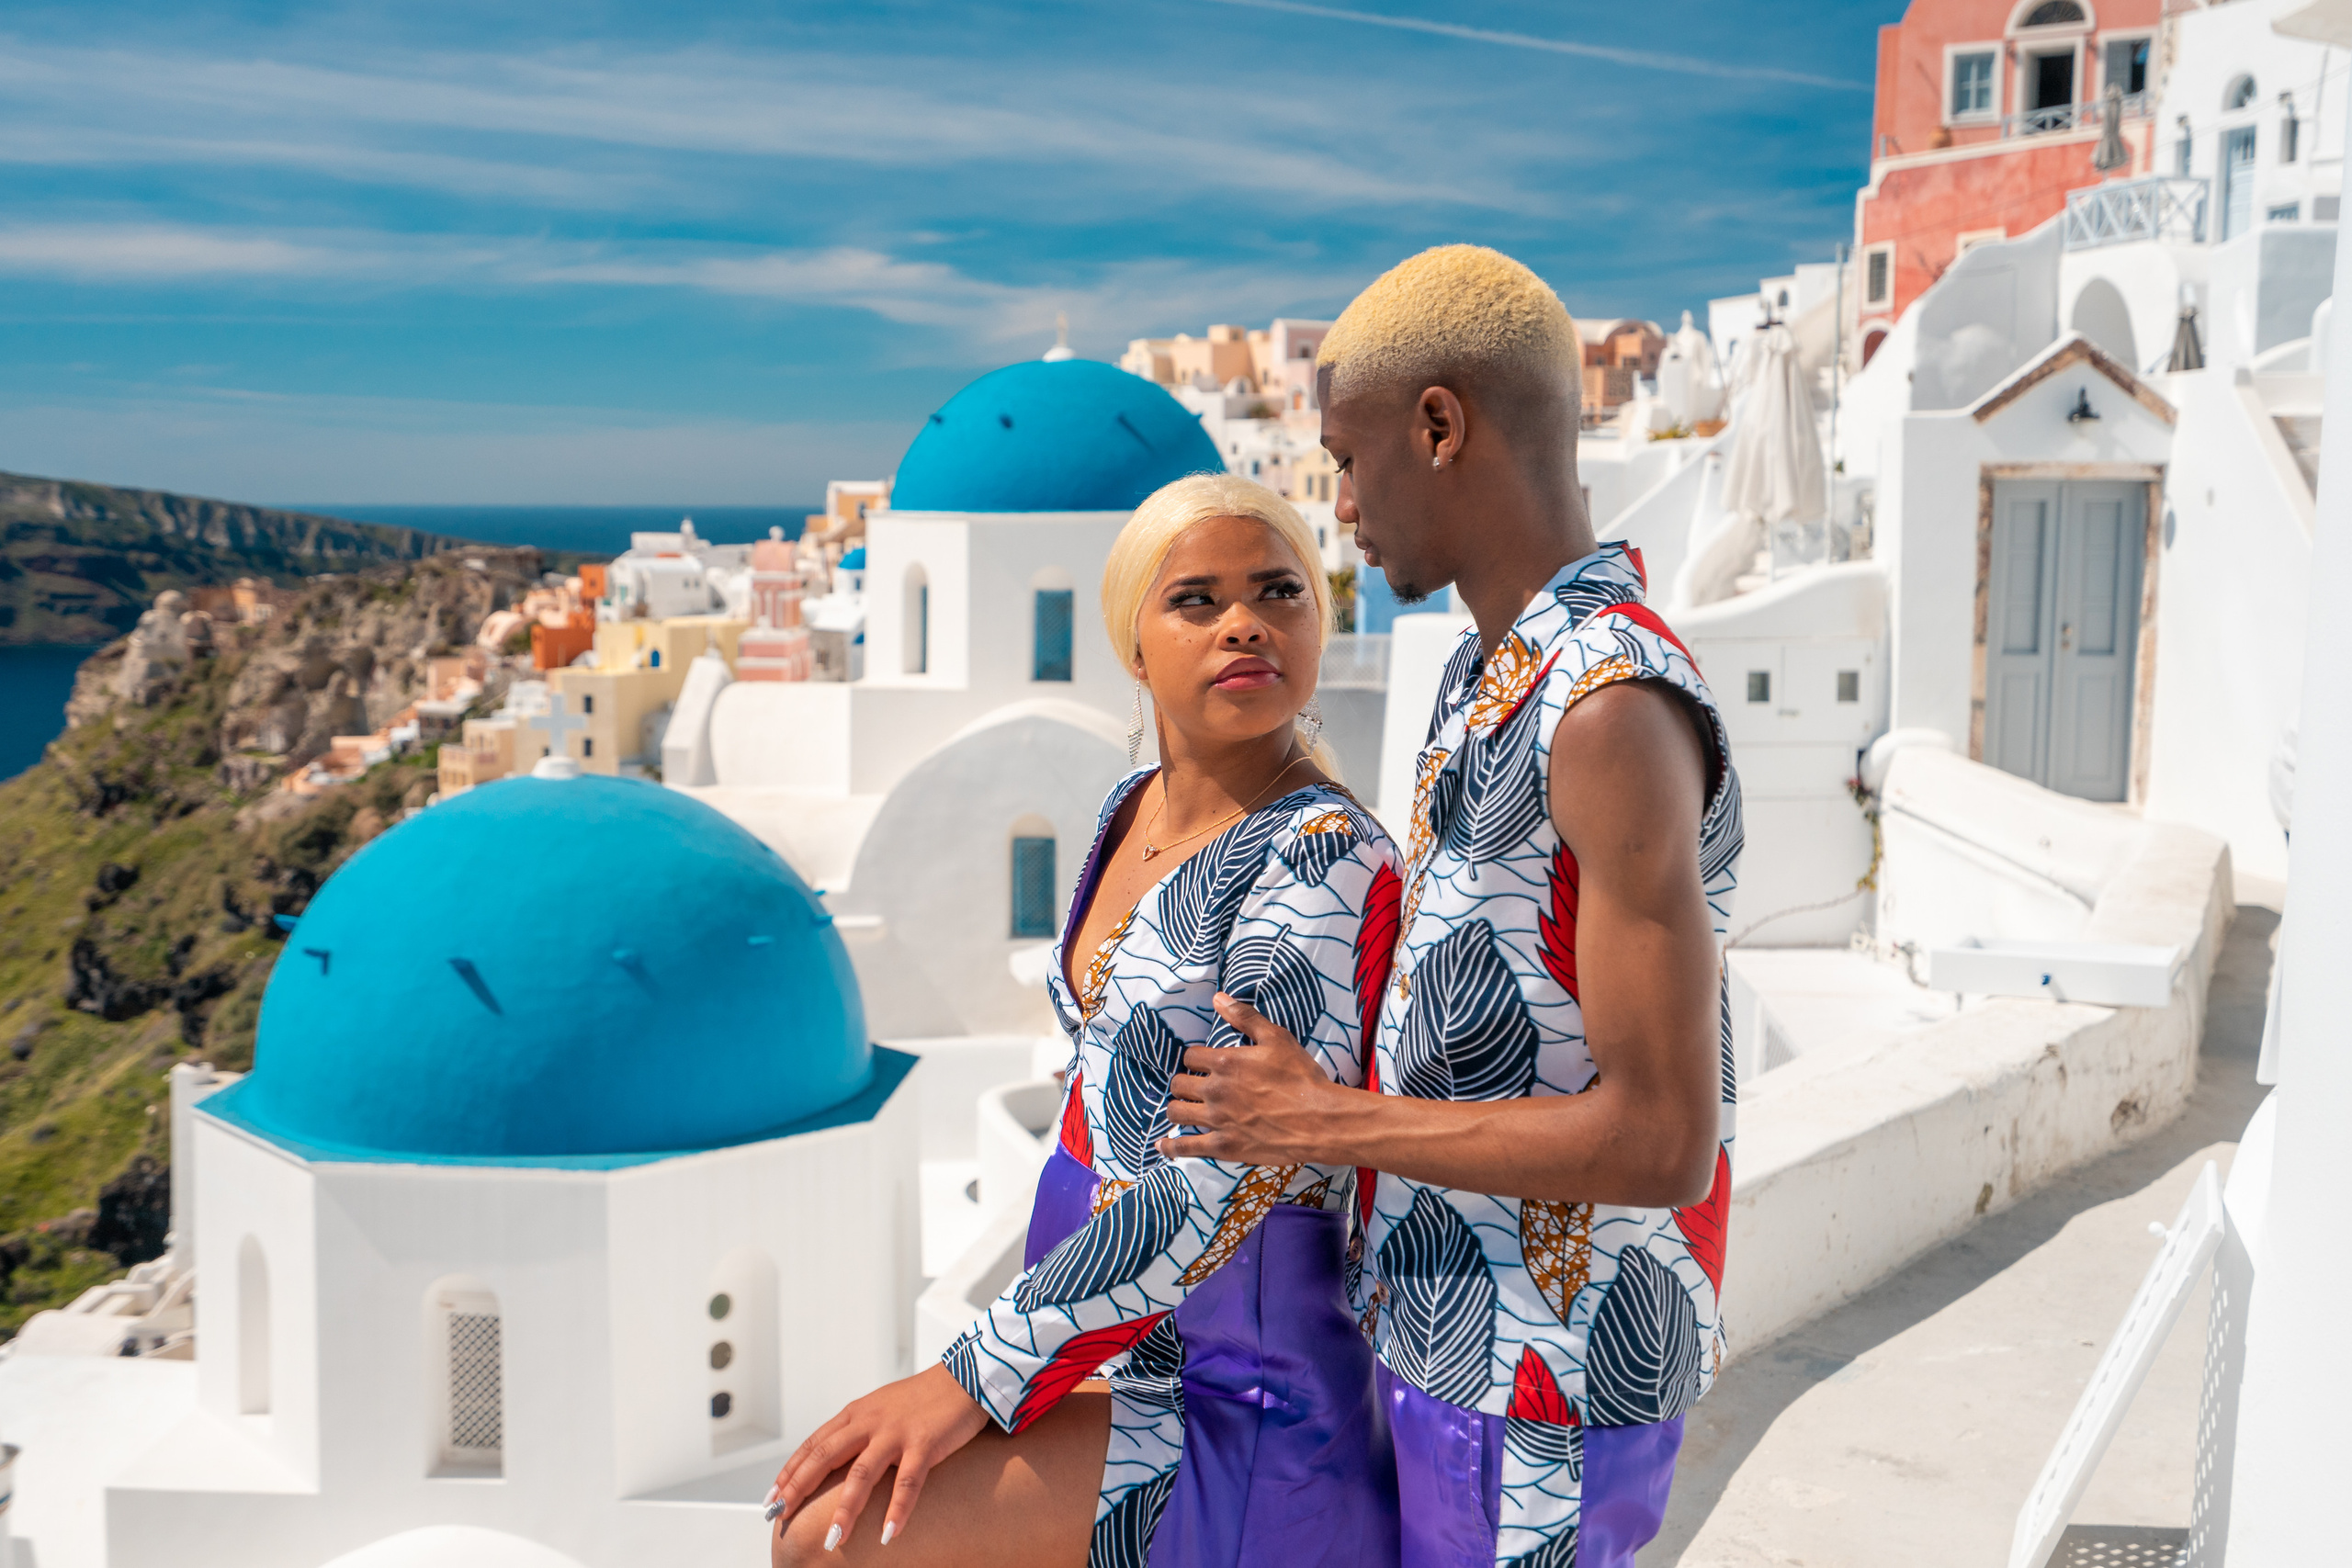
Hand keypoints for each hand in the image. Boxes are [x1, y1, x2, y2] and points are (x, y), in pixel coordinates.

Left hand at [765, 1363, 989, 1549]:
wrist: (965, 1378)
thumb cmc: (923, 1399)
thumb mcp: (881, 1409)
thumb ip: (857, 1431)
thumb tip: (833, 1462)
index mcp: (857, 1413)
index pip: (814, 1444)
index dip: (790, 1471)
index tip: (772, 1497)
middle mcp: (870, 1421)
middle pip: (825, 1457)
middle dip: (799, 1488)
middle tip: (781, 1516)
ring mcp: (896, 1432)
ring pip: (862, 1474)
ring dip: (846, 1510)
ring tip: (833, 1540)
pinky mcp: (925, 1443)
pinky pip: (908, 1482)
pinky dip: (898, 1510)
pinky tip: (888, 1535)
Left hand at [1160, 992, 1354, 1164]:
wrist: (1319, 1120)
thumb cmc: (1301, 1077)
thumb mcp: (1277, 1038)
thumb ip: (1245, 1017)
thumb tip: (1218, 998)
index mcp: (1226, 1063)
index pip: (1190, 1056)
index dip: (1195, 1059)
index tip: (1202, 1064)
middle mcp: (1215, 1090)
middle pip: (1178, 1083)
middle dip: (1184, 1082)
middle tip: (1193, 1086)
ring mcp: (1217, 1120)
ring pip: (1176, 1111)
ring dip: (1176, 1107)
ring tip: (1183, 1107)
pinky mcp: (1224, 1146)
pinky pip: (1187, 1147)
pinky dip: (1172, 1146)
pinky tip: (1165, 1145)